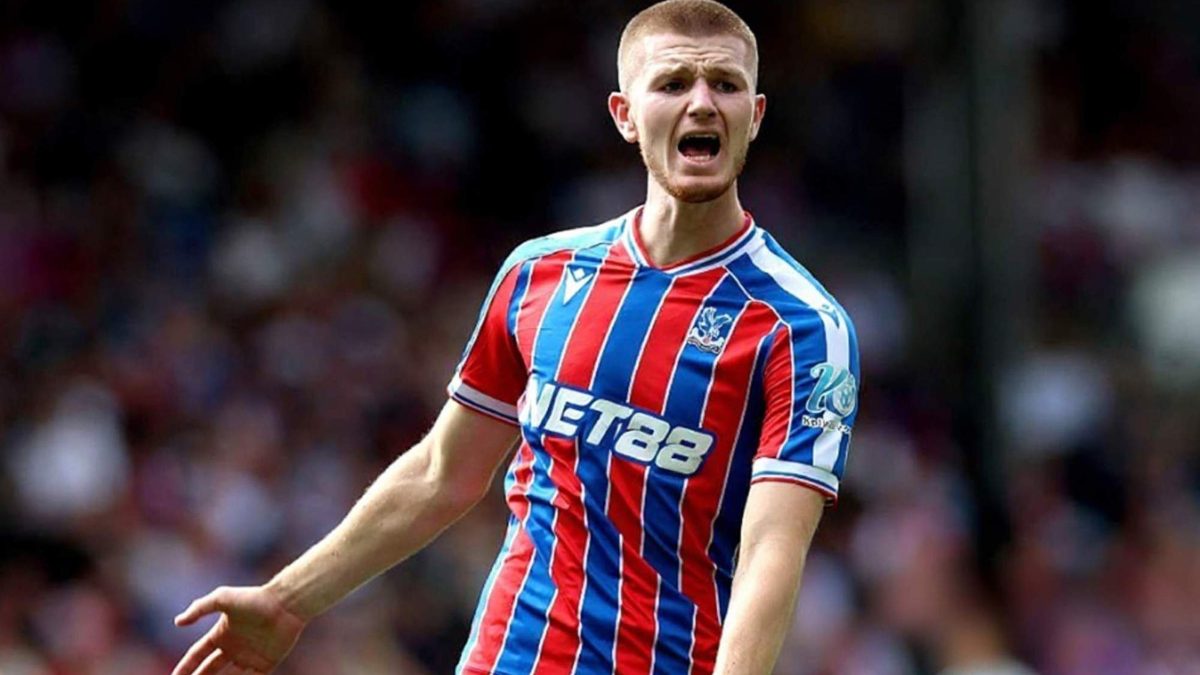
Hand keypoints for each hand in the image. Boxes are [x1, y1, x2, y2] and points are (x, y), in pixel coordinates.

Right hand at [172, 585, 307, 674]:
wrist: (285, 604)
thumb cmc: (254, 599)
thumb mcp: (222, 598)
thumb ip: (199, 608)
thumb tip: (177, 622)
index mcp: (221, 634)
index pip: (197, 654)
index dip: (185, 667)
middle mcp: (233, 647)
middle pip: (210, 670)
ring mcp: (249, 656)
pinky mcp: (266, 663)